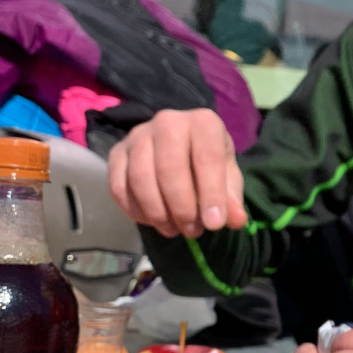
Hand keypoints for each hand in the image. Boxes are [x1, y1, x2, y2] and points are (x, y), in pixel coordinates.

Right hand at [108, 109, 247, 237]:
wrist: (182, 148)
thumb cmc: (209, 164)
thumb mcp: (229, 178)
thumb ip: (232, 199)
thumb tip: (236, 221)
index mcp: (203, 122)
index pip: (207, 157)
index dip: (211, 194)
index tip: (214, 224)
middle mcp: (168, 121)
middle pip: (169, 168)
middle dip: (182, 207)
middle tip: (193, 231)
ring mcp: (138, 135)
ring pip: (140, 178)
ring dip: (158, 212)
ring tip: (175, 230)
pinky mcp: (117, 152)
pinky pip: (119, 186)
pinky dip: (135, 210)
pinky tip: (153, 221)